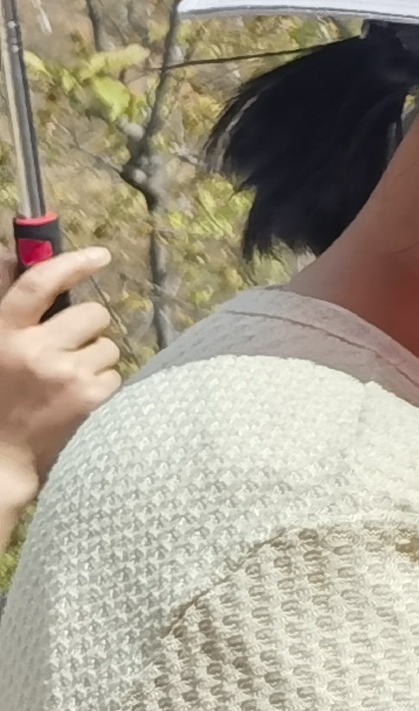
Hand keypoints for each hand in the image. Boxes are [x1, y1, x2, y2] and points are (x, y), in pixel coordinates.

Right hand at [0, 246, 117, 517]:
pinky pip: (114, 374)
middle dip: (87, 328)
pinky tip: (75, 400)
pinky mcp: (88, 399)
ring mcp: (64, 375)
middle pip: (92, 314)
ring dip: (94, 358)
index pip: (38, 284)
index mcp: (2, 332)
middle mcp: (33, 350)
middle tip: (65, 350)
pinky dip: (101, 384)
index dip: (70, 264)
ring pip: (107, 345)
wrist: (0, 455)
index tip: (100, 255)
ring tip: (65, 380)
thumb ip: (6, 303)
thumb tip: (12, 254)